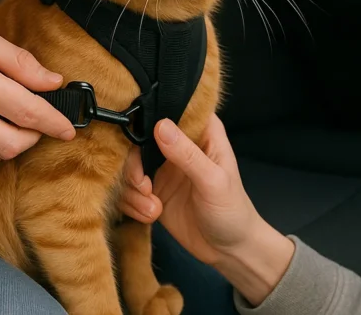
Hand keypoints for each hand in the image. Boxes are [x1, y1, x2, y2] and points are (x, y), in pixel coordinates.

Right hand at [120, 115, 294, 304]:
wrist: (229, 252)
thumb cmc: (232, 211)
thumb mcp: (213, 181)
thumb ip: (187, 155)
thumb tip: (160, 125)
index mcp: (200, 133)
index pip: (173, 108)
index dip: (151, 115)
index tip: (139, 134)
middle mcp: (178, 146)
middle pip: (139, 139)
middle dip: (133, 165)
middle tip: (142, 185)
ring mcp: (162, 169)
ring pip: (129, 167)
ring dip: (133, 190)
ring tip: (152, 208)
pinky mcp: (151, 192)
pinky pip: (128, 191)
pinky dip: (133, 204)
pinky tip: (152, 215)